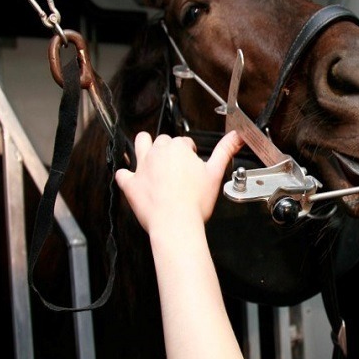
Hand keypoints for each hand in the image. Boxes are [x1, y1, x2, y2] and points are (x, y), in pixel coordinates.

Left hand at [115, 131, 243, 236]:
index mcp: (178, 148)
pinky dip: (125, 175)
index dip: (189, 152)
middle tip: (176, 165)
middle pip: (163, 141)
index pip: (184, 142)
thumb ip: (225, 151)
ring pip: (139, 144)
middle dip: (169, 149)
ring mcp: (142, 166)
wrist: (175, 222)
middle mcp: (158, 152)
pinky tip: (131, 178)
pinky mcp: (131, 183)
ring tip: (151, 156)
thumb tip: (236, 136)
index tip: (192, 162)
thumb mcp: (215, 173)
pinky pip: (122, 173)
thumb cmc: (195, 201)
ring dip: (144, 145)